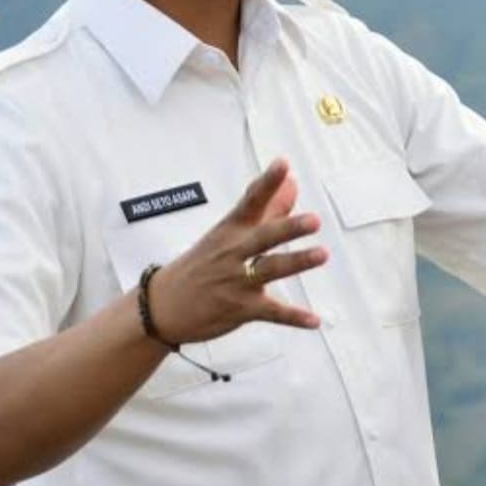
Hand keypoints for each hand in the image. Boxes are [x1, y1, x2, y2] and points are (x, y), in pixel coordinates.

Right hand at [147, 158, 327, 343]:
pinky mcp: (240, 309)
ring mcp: (236, 282)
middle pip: (263, 237)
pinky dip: (293, 317)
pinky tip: (314, 320)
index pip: (251, 201)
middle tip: (314, 220)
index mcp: (231, 230)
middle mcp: (233, 253)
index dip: (267, 182)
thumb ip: (268, 208)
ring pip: (269, 270)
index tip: (283, 164)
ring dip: (296, 262)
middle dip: (288, 228)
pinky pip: (271, 313)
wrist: (163, 305)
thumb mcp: (230, 232)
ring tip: (321, 254)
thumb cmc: (203, 262)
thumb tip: (293, 183)